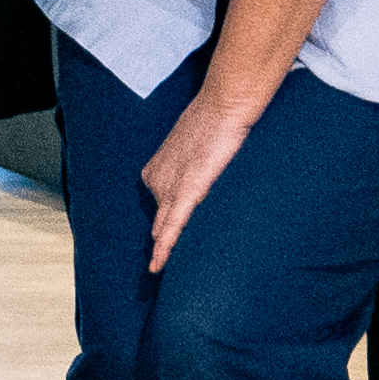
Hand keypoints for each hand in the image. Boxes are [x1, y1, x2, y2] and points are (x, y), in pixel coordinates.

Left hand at [139, 88, 257, 272]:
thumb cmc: (213, 122)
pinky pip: (173, 226)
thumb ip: (189, 169)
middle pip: (159, 219)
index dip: (164, 222)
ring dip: (163, 249)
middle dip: (161, 238)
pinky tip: (158, 265)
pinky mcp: (187, 193)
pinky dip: (165, 247)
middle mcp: (156, 181)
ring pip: (164, 227)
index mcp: (155, 170)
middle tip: (160, 264)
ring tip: (159, 272)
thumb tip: (195, 186)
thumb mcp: (193, 148)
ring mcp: (170, 188)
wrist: (223, 107)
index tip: (164, 240)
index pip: (159, 206)